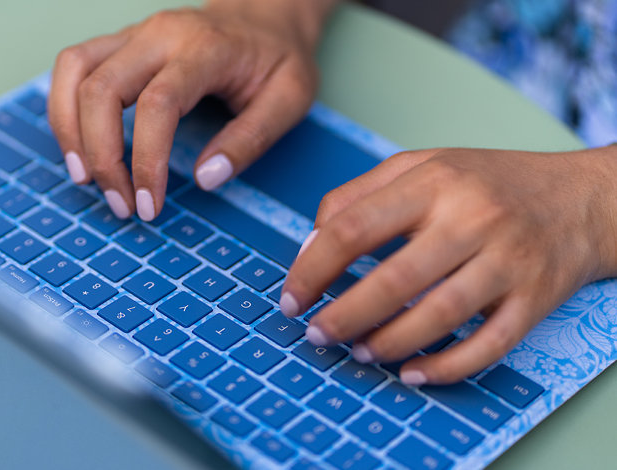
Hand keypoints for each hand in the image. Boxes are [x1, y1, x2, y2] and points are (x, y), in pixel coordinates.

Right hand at [47, 0, 335, 219]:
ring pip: (73, 70)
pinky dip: (64, 108)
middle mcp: (160, 34)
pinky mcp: (119, 42)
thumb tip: (206, 179)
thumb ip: (251, 139)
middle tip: (120, 203)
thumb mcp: (290, 99)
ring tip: (85, 178)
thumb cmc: (277, 59)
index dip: (146, 162)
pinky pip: (72, 66)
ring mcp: (134, 33)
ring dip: (68, 130)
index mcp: (205, 49)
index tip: (149, 206)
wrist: (265, 15)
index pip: (157, 105)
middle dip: (100, 155)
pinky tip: (80, 146)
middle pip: (100, 89)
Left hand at [280, 146, 616, 384]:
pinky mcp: (535, 299)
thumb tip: (308, 248)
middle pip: (393, 279)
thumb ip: (358, 198)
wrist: (580, 199)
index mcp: (433, 182)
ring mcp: (507, 261)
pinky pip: (488, 346)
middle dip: (344, 316)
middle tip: (316, 335)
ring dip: (388, 343)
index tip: (292, 298)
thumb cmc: (486, 184)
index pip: (353, 227)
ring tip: (358, 352)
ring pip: (438, 316)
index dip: (312, 268)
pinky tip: (410, 373)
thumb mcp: (421, 167)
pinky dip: (445, 367)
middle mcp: (472, 219)